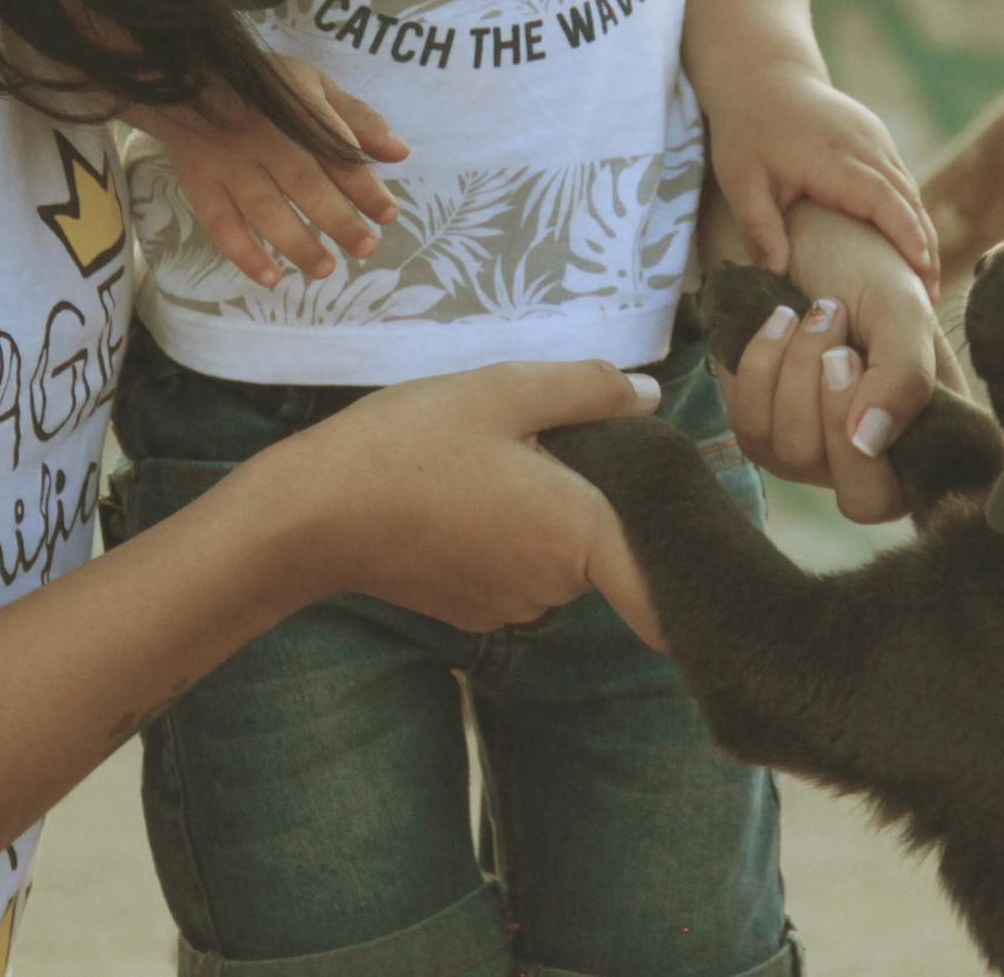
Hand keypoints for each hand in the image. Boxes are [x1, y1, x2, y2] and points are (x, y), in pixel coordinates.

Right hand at [133, 58, 407, 287]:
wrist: (183, 77)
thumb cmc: (262, 84)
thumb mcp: (313, 84)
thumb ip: (358, 118)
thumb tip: (401, 153)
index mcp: (297, 111)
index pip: (337, 152)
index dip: (364, 185)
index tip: (388, 214)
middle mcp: (264, 139)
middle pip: (304, 183)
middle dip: (338, 218)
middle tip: (366, 247)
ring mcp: (230, 164)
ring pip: (264, 208)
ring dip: (296, 242)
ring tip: (324, 269)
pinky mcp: (202, 184)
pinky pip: (220, 223)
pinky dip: (243, 253)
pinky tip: (270, 277)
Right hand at [265, 361, 662, 644]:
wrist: (312, 513)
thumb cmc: (410, 444)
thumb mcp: (501, 390)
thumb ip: (587, 390)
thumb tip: (647, 397)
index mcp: (577, 533)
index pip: (662, 585)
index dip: (685, 565)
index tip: (690, 539)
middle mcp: (553, 586)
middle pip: (604, 542)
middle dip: (588, 493)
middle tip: (541, 439)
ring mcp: (509, 606)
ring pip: (557, 553)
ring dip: (542, 512)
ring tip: (486, 460)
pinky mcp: (469, 612)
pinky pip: (514, 568)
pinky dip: (503, 534)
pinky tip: (456, 493)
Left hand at [702, 65, 936, 286]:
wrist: (763, 75)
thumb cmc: (748, 130)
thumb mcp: (740, 180)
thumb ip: (759, 227)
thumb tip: (777, 276)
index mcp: (835, 158)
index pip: (883, 200)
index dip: (906, 237)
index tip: (922, 273)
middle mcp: (866, 146)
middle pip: (908, 200)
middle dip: (923, 248)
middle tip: (930, 299)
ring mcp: (876, 139)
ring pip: (910, 191)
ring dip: (921, 233)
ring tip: (925, 282)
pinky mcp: (877, 139)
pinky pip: (901, 180)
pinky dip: (911, 213)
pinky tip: (911, 246)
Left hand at [718, 205, 954, 525]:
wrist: (808, 235)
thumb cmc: (868, 277)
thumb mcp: (903, 312)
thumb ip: (906, 376)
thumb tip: (868, 442)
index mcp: (921, 444)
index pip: (901, 499)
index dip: (871, 452)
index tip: (853, 363)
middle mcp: (867, 464)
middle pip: (852, 495)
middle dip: (833, 411)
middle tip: (837, 344)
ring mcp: (810, 453)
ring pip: (794, 453)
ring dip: (798, 371)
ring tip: (818, 314)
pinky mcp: (760, 428)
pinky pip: (749, 425)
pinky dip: (762, 364)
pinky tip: (780, 320)